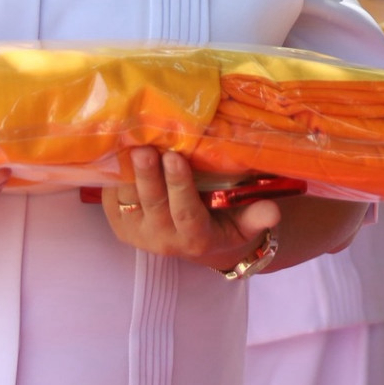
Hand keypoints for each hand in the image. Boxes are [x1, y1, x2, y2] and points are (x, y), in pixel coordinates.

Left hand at [101, 147, 278, 271]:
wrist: (196, 246)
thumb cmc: (224, 226)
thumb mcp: (244, 225)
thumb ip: (256, 217)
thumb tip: (273, 210)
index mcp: (194, 239)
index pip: (184, 213)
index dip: (178, 186)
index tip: (175, 157)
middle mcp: (161, 239)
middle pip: (150, 203)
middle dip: (146, 174)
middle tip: (144, 146)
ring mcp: (136, 233)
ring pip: (126, 198)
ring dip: (125, 169)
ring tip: (128, 139)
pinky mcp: (117, 222)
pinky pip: (111, 195)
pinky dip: (113, 171)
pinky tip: (118, 145)